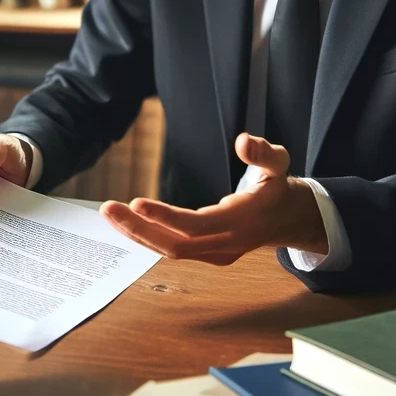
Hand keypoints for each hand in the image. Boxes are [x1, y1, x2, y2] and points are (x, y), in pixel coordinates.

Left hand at [99, 133, 326, 263]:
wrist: (287, 219)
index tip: (137, 203)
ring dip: (137, 234)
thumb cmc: (276, 186)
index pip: (198, 225)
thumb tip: (244, 141)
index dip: (166, 217)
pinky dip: (148, 237)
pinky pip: (173, 249)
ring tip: (110, 213)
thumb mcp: (278, 163)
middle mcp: (227, 243)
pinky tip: (127, 222)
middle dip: (139, 229)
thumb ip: (263, 153)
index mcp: (242, 221)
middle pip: (176, 245)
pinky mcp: (208, 255)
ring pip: (171, 251)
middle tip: (108, 208)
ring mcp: (217, 253)